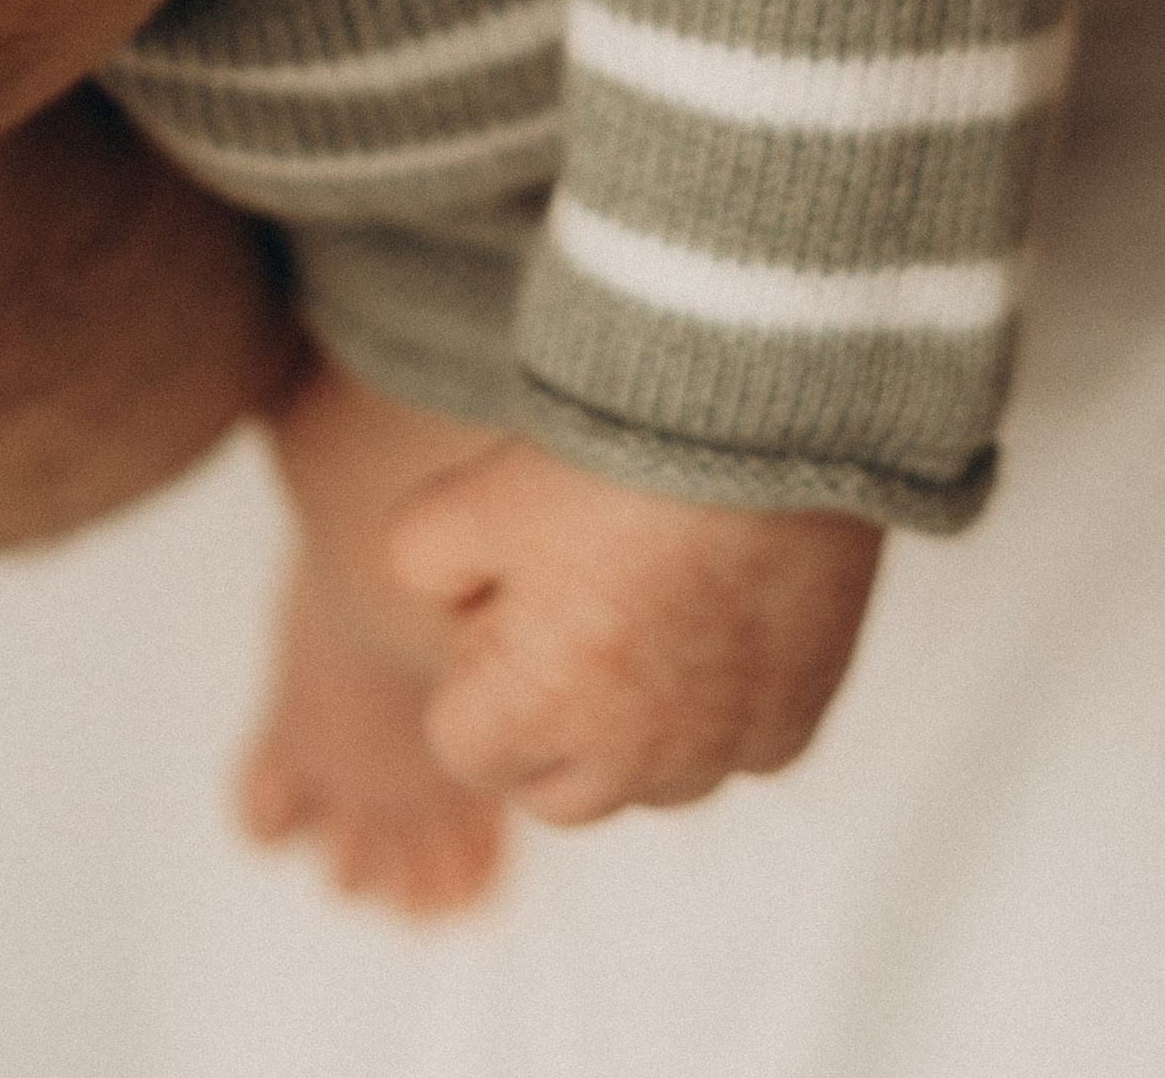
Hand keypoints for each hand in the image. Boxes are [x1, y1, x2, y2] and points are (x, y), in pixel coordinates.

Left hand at [390, 442, 881, 823]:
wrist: (749, 422)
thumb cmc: (599, 463)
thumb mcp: (464, 498)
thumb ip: (422, 566)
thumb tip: (449, 609)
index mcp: (540, 710)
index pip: (465, 752)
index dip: (467, 679)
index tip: (496, 610)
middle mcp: (634, 757)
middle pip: (557, 796)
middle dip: (539, 730)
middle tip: (558, 624)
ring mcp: (723, 748)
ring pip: (655, 790)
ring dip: (632, 736)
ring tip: (638, 618)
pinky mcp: (797, 719)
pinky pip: (746, 755)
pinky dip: (724, 715)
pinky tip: (715, 627)